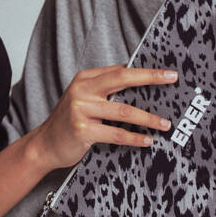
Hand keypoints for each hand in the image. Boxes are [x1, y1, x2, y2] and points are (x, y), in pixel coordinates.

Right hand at [33, 63, 177, 169]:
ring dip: (148, 118)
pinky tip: (147, 140)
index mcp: (85, 78)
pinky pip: (116, 133)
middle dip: (150, 78)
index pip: (120, 70)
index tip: (167, 73)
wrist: (44, 145)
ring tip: (165, 124)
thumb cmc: (69, 122)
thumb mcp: (84, 98)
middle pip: (123, 79)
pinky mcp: (82, 130)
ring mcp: (81, 109)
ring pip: (124, 111)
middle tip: (171, 79)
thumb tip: (138, 81)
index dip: (145, 71)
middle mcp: (82, 90)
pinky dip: (134, 137)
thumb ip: (105, 89)